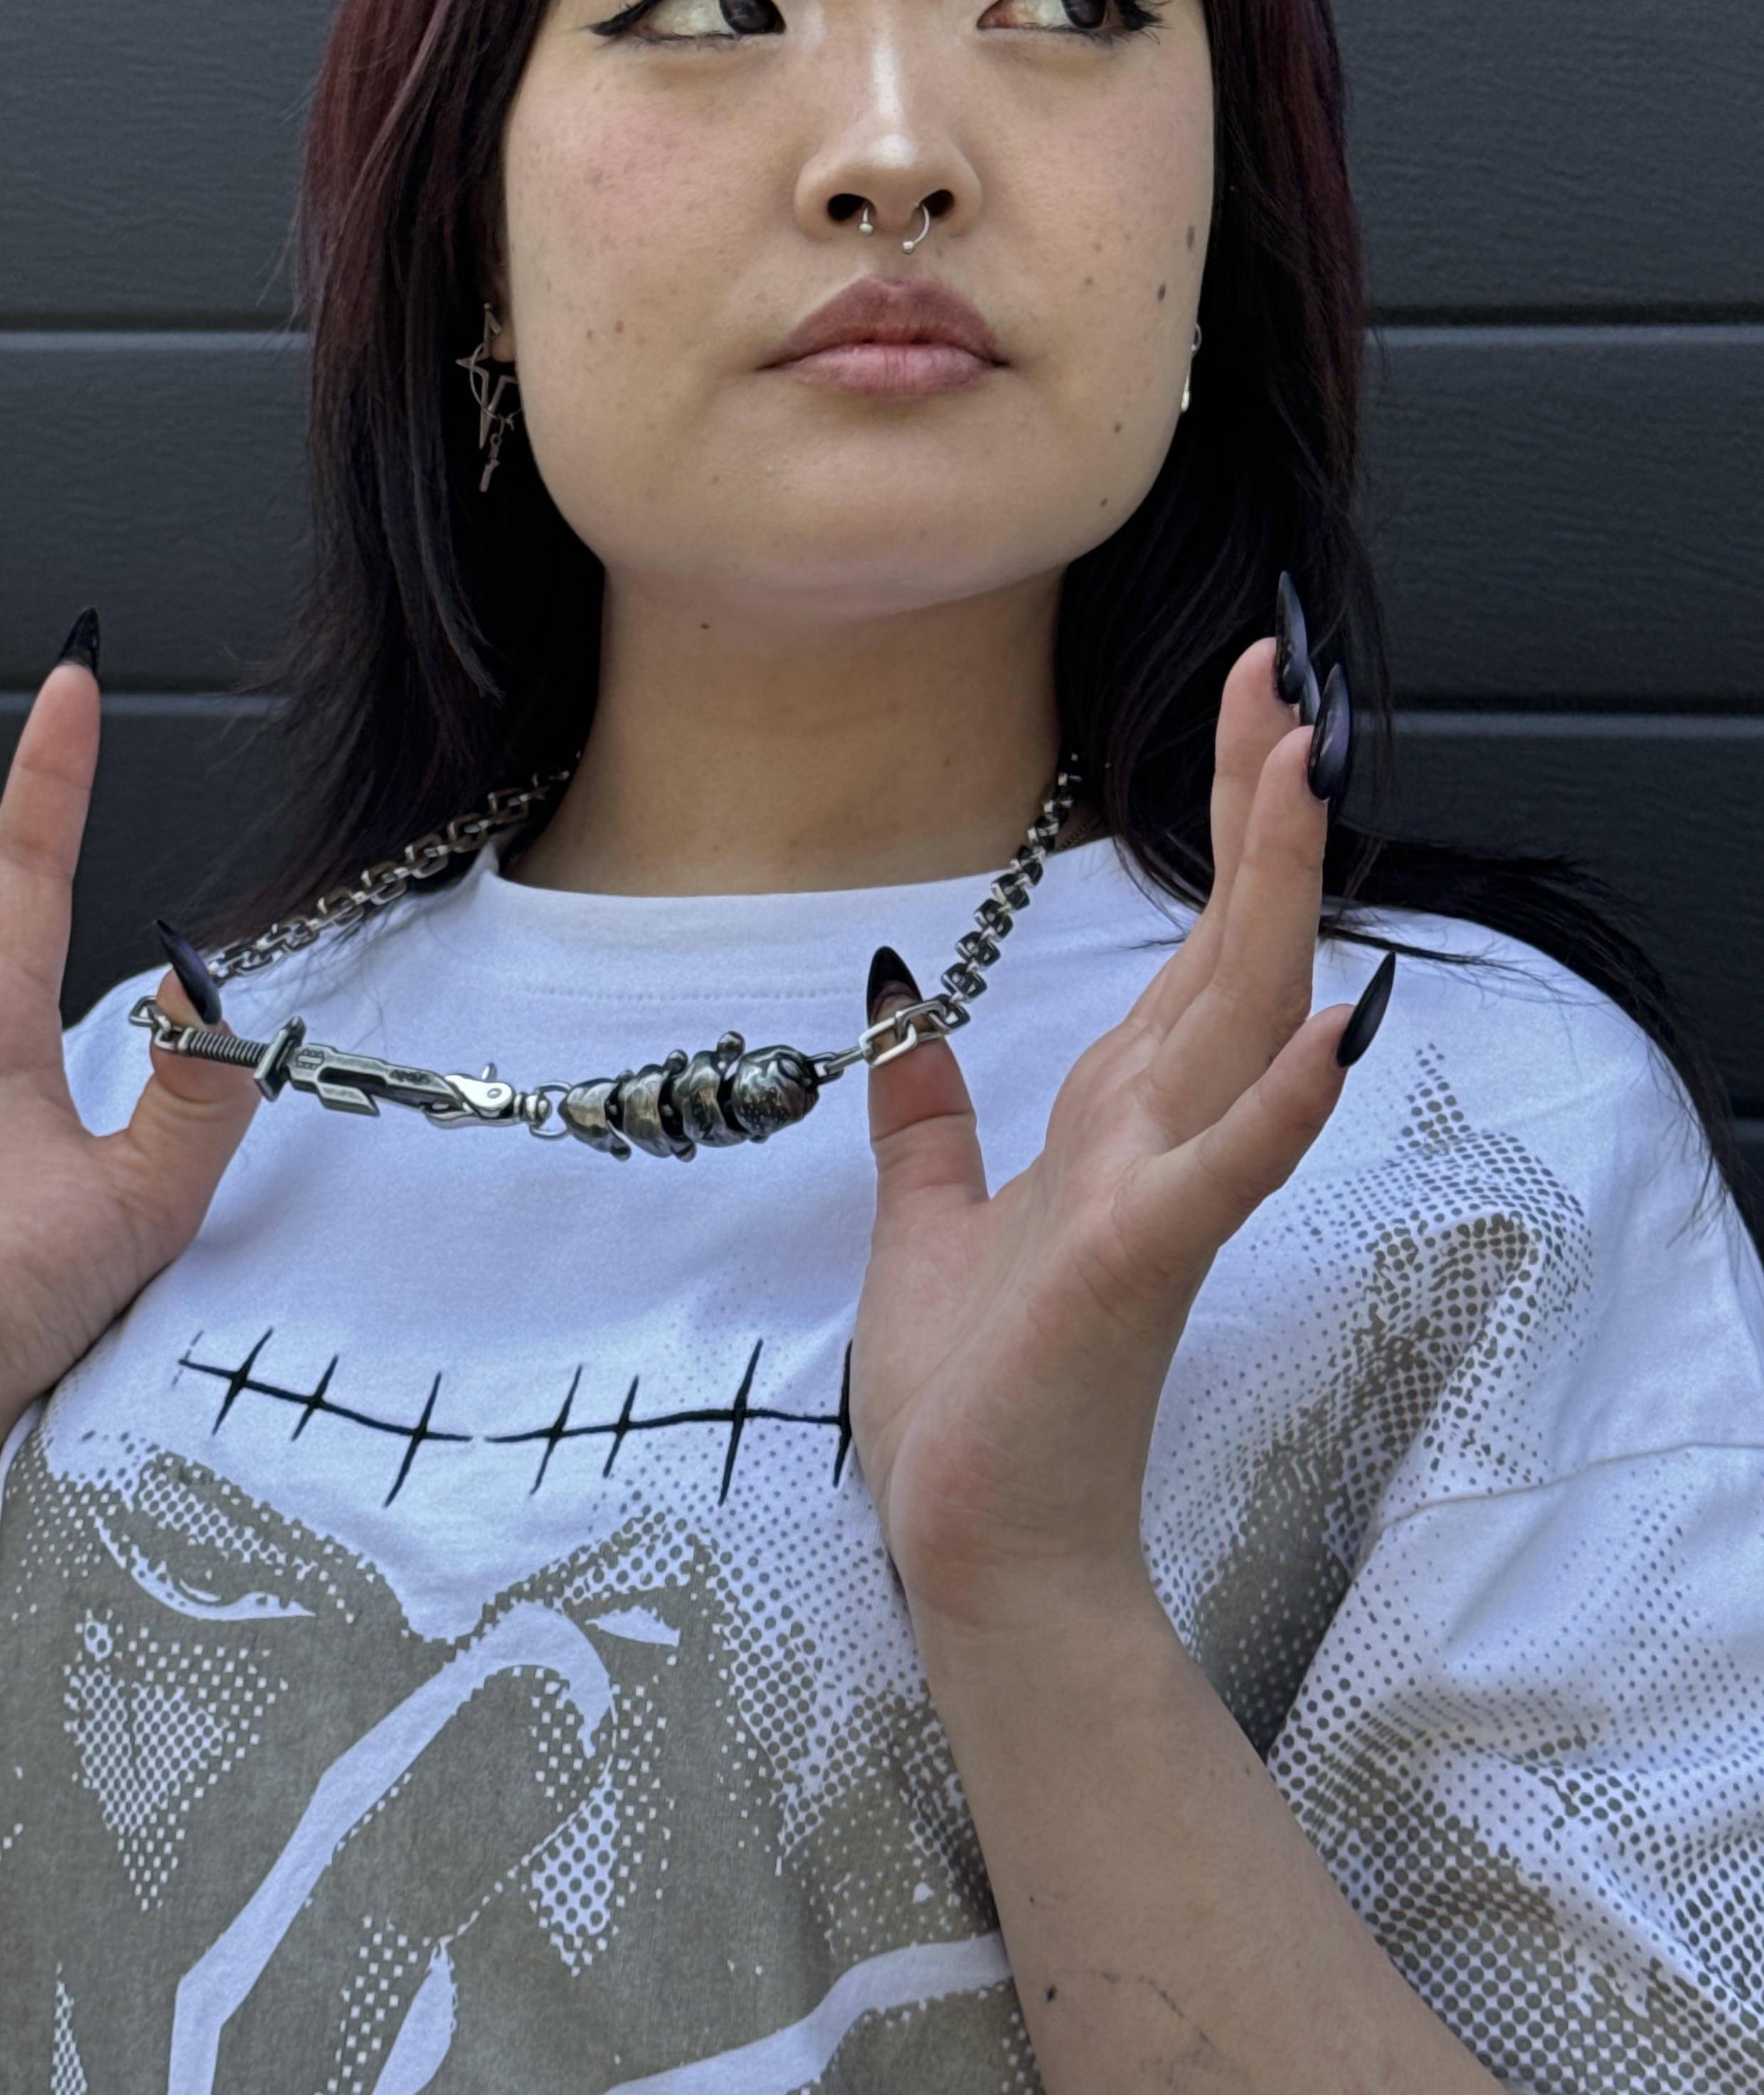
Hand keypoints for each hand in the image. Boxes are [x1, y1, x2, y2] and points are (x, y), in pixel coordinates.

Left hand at [848, 636, 1389, 1635]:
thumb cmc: (975, 1401)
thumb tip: (900, 1010)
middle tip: (1279, 688)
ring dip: (1273, 904)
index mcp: (1115, 1124)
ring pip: (1239, 1023)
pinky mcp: (1138, 1264)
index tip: (1242, 718)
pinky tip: (1333, 1028)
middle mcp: (1158, 1141)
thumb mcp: (925, 1223)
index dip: (1216, 836)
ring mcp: (1161, 1198)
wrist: (980, 1544)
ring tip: (1305, 781)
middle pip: (1229, 952)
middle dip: (1253, 819)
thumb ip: (930, 1118)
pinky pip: (1224, 1170)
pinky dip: (1278, 1102)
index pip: (1186, 953)